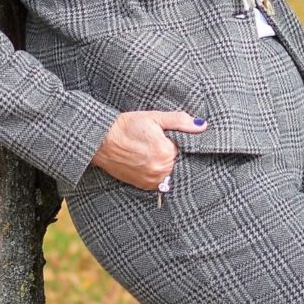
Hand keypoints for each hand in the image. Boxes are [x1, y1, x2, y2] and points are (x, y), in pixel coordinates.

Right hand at [89, 110, 207, 190]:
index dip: (175, 141)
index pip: (183, 148)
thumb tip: (202, 125)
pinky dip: (156, 173)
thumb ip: (180, 121)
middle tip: (154, 144)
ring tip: (148, 152)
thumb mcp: (154, 117)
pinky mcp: (143, 185)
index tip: (163, 137)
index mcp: (166, 152)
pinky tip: (145, 161)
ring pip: (169, 172)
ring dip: (164, 165)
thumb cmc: (126, 126)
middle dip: (170, 154)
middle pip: (177, 162)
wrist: (101, 140)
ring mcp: (151, 180)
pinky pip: (158, 181)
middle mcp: (161, 170)